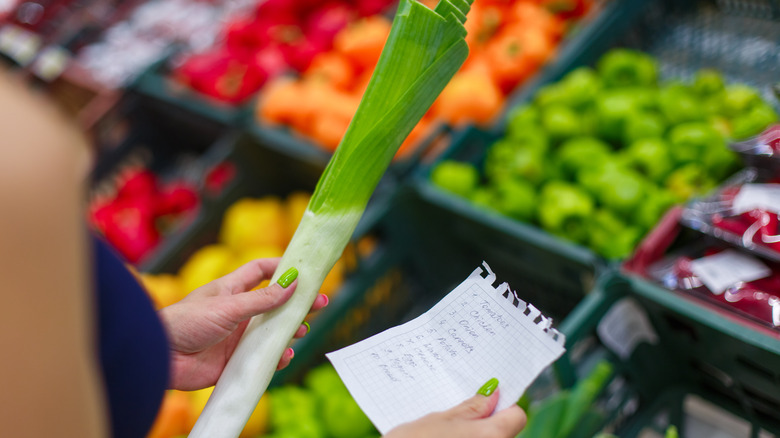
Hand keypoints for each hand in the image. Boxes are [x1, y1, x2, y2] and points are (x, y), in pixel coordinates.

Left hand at [158, 258, 327, 389]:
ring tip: (301, 331)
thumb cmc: (186, 322)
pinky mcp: (234, 361)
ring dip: (289, 331)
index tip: (304, 268)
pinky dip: (275, 357)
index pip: (260, 271)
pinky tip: (283, 356)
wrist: (161, 358)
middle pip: (274, 304)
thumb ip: (262, 299)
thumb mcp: (228, 306)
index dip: (281, 267)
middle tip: (320, 303)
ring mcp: (237, 337)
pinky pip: (262, 358)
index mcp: (232, 290)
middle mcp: (237, 312)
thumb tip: (292, 283)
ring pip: (272, 332)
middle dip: (297, 303)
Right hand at [384, 381, 525, 437]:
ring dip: (472, 435)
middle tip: (458, 416)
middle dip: (484, 421)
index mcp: (493, 436)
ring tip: (444, 433)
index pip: (516, 416)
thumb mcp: (440, 420)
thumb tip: (492, 395)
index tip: (486, 399)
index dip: (503, 405)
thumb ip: (470, 408)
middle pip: (501, 432)